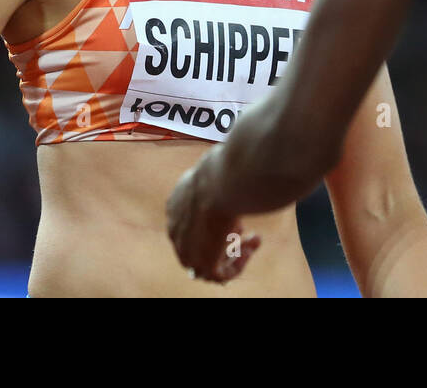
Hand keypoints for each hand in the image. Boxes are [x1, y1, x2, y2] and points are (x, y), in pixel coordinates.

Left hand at [167, 154, 260, 283]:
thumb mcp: (218, 165)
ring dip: (232, 253)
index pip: (189, 223)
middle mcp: (176, 228)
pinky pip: (220, 275)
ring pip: (208, 263)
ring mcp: (186, 248)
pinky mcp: (202, 263)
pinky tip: (251, 246)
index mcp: (176, 203)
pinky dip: (238, 264)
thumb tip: (238, 152)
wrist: (222, 182)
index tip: (233, 213)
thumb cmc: (224, 168)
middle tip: (242, 229)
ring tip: (251, 240)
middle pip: (197, 245)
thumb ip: (222, 169)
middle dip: (222, 240)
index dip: (213, 222)